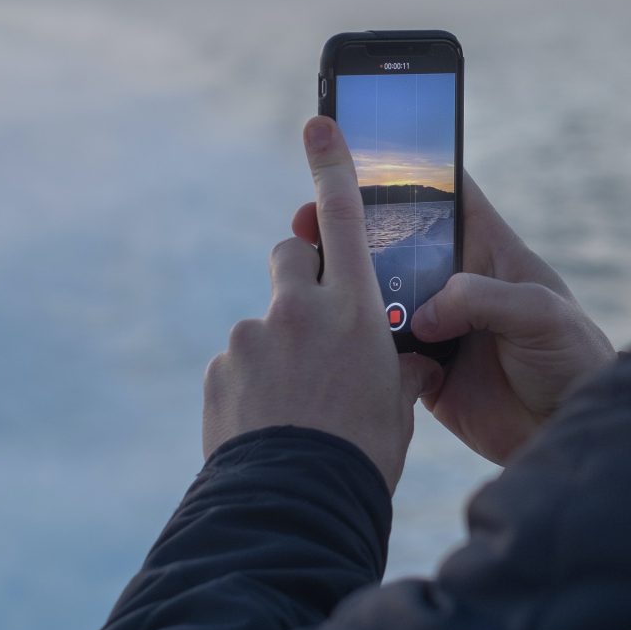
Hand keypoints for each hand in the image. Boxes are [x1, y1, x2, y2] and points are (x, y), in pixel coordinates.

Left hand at [203, 115, 441, 495]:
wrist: (293, 507)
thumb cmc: (363, 456)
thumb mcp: (398, 406)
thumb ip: (399, 367)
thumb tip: (411, 362)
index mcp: (355, 309)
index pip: (341, 218)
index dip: (331, 166)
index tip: (318, 122)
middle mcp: (298, 310)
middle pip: (290, 256)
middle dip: (302, 274)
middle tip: (317, 318)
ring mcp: (251, 338)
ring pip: (266, 321)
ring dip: (280, 347)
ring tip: (297, 406)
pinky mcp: (219, 370)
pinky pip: (240, 363)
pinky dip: (255, 385)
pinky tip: (271, 424)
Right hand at [291, 168, 614, 466]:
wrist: (568, 431)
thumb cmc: (572, 358)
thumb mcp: (540, 313)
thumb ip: (483, 299)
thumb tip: (424, 314)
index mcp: (490, 251)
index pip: (448, 195)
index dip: (410, 171)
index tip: (360, 153)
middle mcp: (458, 282)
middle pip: (398, 242)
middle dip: (353, 226)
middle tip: (308, 218)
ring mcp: (438, 325)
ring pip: (380, 294)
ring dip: (347, 284)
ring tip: (305, 271)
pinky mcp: (424, 370)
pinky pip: (382, 349)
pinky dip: (357, 342)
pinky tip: (326, 333)